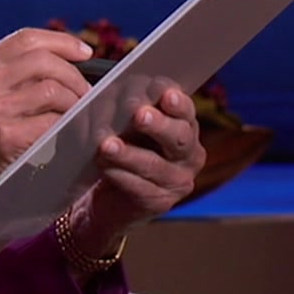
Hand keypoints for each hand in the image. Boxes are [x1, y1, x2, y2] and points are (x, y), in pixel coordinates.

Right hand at [0, 28, 92, 229]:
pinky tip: (70, 130)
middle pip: (43, 61)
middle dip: (74, 75)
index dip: (62, 42)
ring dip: (75, 101)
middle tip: (86, 92)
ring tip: (79, 112)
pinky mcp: (6, 136)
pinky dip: (69, 124)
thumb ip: (16, 71)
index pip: (26, 38)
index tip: (85, 53)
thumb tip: (73, 57)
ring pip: (53, 90)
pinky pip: (53, 120)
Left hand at [68, 83, 204, 252]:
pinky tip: (103, 164)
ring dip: (129, 154)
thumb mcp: (131, 128)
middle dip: (159, 126)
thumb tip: (120, 92)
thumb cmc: (124, 149)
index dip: (179, 104)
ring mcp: (177, 182)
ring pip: (154, 165)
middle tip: (140, 115)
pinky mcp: (160, 202)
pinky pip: (138, 187)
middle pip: (179, 138)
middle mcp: (190, 156)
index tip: (166, 95)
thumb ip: (134, 112)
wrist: (111, 197)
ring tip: (108, 145)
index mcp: (186, 129)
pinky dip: (118, 174)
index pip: (187, 113)